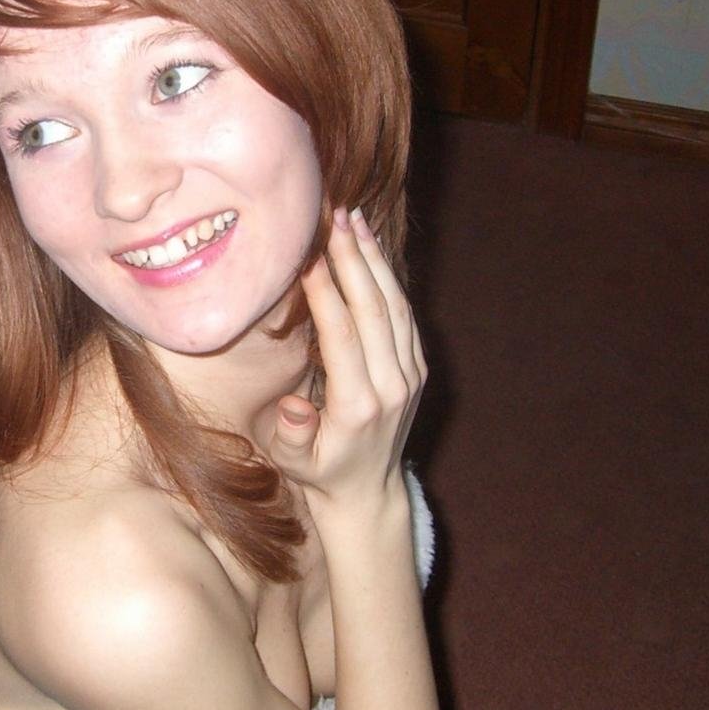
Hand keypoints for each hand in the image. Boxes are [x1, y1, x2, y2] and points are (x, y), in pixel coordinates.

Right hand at [266, 207, 425, 508]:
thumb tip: (294, 407)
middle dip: (353, 260)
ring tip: (353, 219)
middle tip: (334, 218)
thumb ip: (292, 434)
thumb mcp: (291, 463)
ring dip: (374, 260)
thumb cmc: (319, 471)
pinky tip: (370, 248)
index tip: (308, 257)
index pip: (343, 337)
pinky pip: (404, 315)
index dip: (326, 294)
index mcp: (358, 407)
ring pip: (394, 306)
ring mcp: (410, 375)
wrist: (367, 491)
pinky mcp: (417, 368)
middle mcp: (391, 387)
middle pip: (373, 311)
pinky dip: (388, 278)